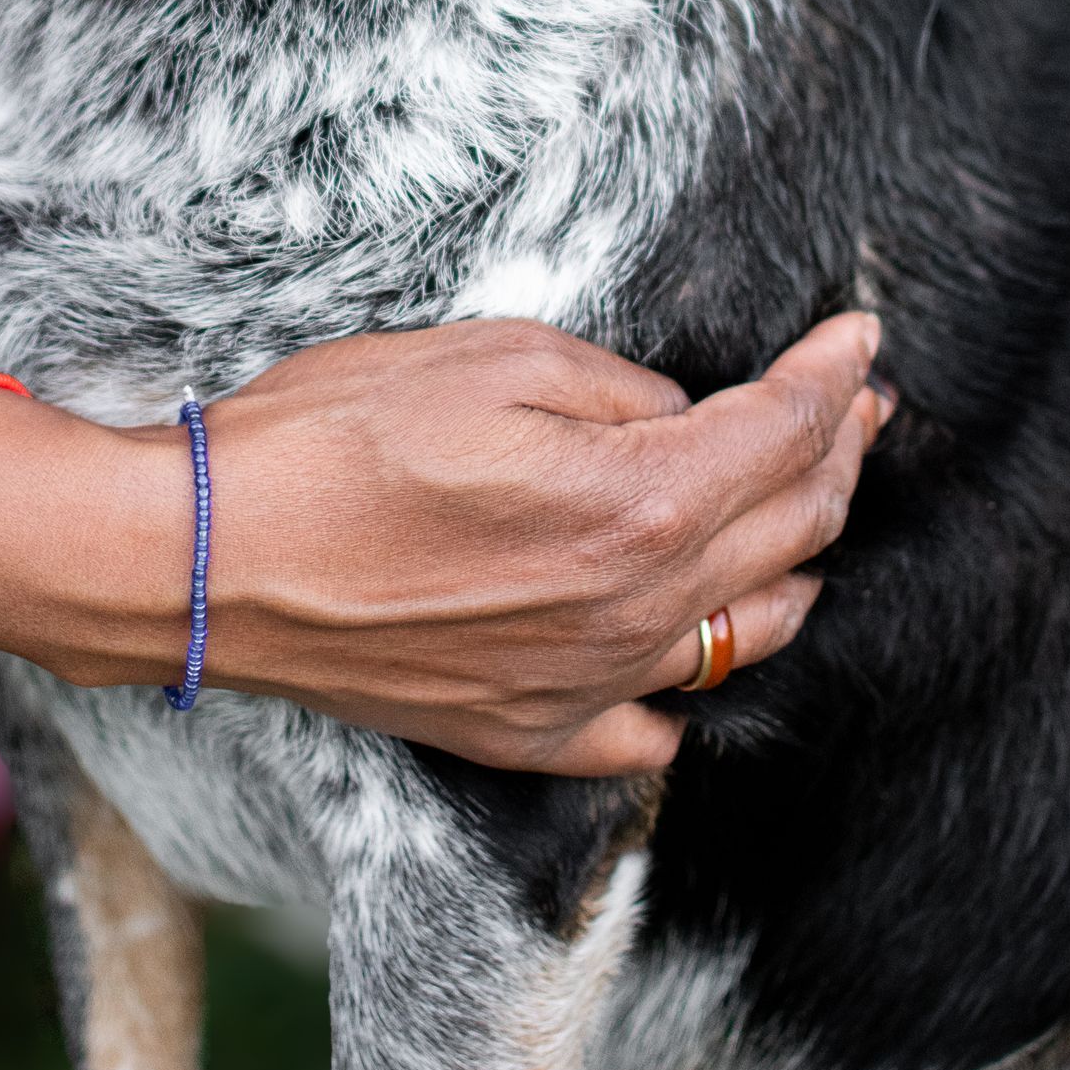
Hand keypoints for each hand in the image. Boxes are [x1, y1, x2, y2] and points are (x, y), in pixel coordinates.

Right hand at [194, 311, 888, 773]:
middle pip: (789, 530)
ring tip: (807, 508)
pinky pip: (651, 727)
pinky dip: (689, 682)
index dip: (832, 377)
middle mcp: (633, 609)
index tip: (860, 338)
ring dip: (796, 561)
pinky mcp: (526, 732)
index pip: (782, 434)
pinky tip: (690, 644)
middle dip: (838, 455)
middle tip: (857, 404)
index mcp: (636, 502)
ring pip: (746, 634)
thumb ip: (614, 385)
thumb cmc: (332, 440)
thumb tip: (677, 414)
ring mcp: (585, 685)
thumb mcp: (487, 356)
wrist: (208, 559)